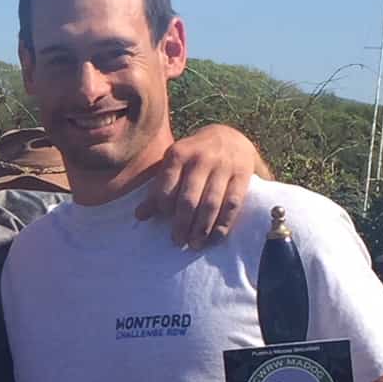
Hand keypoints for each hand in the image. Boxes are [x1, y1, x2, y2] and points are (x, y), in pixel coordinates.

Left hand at [136, 124, 258, 247]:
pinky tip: (216, 237)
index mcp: (178, 154)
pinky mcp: (242, 174)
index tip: (164, 221)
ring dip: (202, 228)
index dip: (164, 208)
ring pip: (211, 203)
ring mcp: (223, 166)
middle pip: (189, 199)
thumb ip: (159, 188)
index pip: (167, 188)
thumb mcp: (173, 164)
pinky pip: (232, 204)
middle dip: (182, 224)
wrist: (230, 136)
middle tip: (178, 241)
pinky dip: (223, 224)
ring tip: (195, 245)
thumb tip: (140, 215)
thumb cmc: (193, 157)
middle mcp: (201, 158)